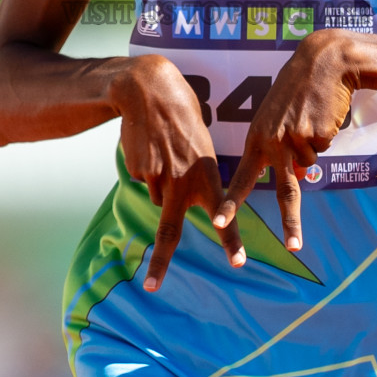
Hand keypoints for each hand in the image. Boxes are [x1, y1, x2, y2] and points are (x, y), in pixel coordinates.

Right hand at [113, 55, 245, 291]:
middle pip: (169, 228)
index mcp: (207, 173)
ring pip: (158, 197)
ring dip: (162, 184)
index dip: (230, 239)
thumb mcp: (201, 146)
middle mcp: (181, 180)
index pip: (222, 213)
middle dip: (160, 261)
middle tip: (152, 287)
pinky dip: (148, 170)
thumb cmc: (184, 116)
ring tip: (166, 152)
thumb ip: (197, 175)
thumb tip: (173, 200)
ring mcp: (156, 176)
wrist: (149, 90)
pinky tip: (151, 147)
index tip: (238, 262)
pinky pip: (145, 180)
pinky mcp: (138, 170)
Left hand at [215, 30, 357, 251]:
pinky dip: (325, 135)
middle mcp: (274, 141)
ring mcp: (297, 139)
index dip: (232, 202)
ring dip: (313, 147)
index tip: (218, 222)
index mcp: (257, 138)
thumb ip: (277, 145)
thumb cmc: (295, 89)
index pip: (244, 177)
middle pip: (285, 190)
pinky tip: (321, 114)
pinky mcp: (318, 134)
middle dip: (291, 221)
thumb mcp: (275, 117)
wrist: (321, 63)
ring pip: (310, 164)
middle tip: (293, 248)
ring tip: (310, 118)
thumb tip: (296, 173)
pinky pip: (324, 148)